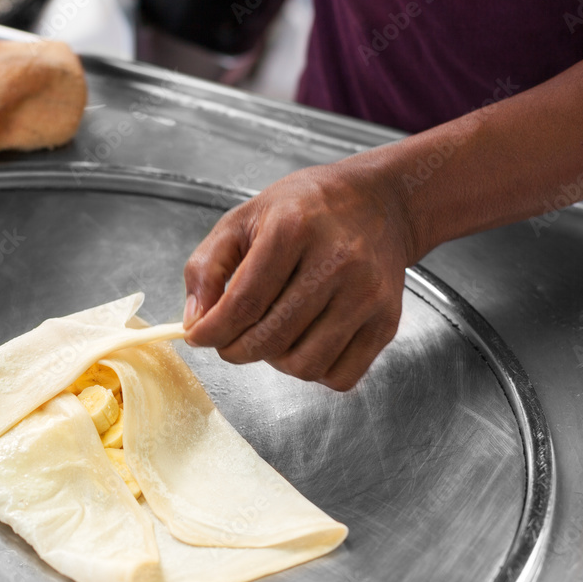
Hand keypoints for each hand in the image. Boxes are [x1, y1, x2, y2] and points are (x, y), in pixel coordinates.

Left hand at [182, 157, 418, 390]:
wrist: (378, 204)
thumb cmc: (305, 211)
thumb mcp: (243, 219)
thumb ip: (207, 267)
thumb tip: (195, 322)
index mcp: (294, 228)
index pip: (243, 303)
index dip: (212, 331)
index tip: (198, 337)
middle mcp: (337, 262)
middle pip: (271, 339)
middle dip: (236, 350)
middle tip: (230, 339)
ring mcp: (367, 295)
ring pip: (304, 365)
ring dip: (275, 362)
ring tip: (272, 335)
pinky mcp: (387, 322)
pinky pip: (340, 377)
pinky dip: (314, 372)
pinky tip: (306, 342)